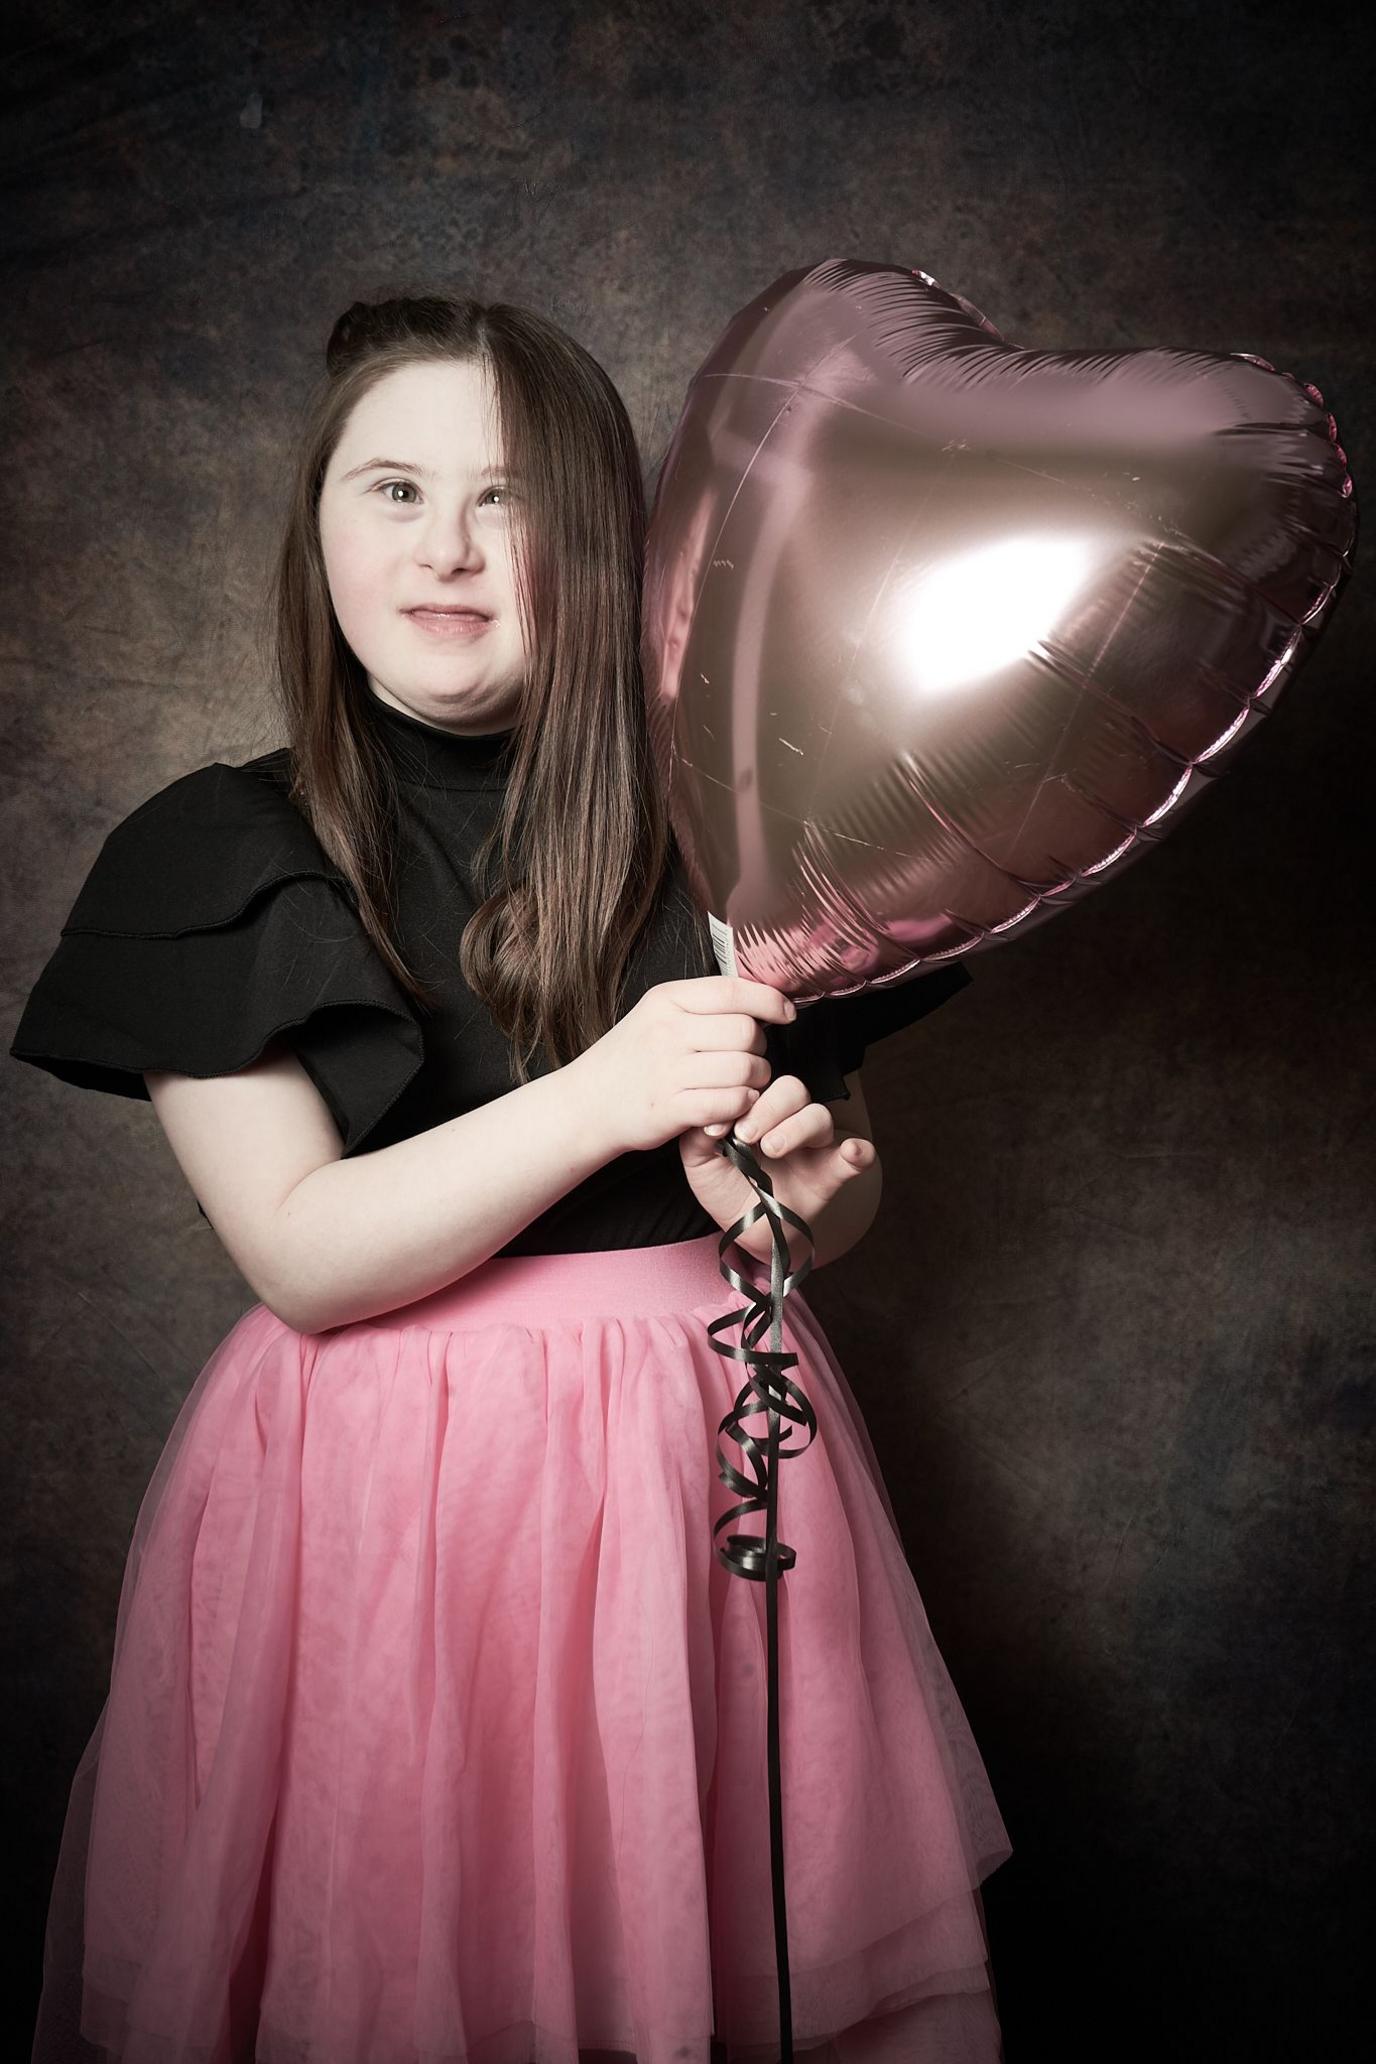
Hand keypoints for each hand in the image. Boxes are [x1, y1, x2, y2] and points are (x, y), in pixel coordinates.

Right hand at [567, 975, 794, 1157]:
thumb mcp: (657, 1014)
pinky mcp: (671, 1108)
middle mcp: (667, 1031)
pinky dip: (740, 1106)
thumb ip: (702, 1005)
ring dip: (755, 1081)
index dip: (770, 1000)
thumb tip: (761, 998)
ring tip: (742, 1084)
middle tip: (748, 1058)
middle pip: (746, 1032)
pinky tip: (730, 1105)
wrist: (588, 1102)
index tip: (785, 1013)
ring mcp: (668, 1070)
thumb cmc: (631, 1058)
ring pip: (744, 1069)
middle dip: (759, 1048)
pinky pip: (730, 1103)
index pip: (733, 991)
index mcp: (667, 1000)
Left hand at [678, 1071, 876, 1264]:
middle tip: (746, 1135)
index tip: (718, 1127)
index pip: (759, 1082)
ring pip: (819, 1116)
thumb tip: (712, 1118)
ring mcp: (813, 1145)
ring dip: (797, 1127)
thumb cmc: (724, 1187)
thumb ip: (698, 1135)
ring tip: (772, 1150)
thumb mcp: (699, 1162)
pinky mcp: (832, 1172)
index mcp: (757, 1110)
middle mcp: (788, 1120)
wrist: (747, 1230)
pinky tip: (853, 1152)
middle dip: (769, 1109)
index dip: (742, 1097)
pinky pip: (856, 1155)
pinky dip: (859, 1151)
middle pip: (793, 1090)